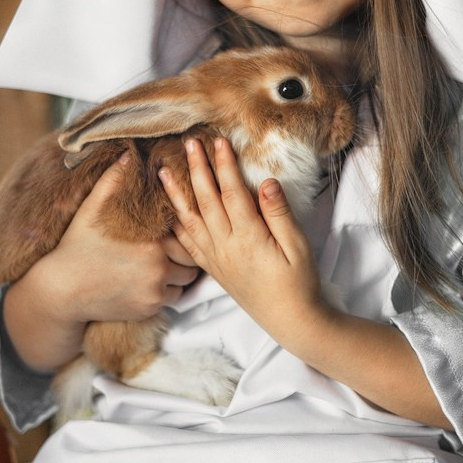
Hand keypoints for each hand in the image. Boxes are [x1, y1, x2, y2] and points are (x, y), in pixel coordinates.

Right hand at [2, 153, 198, 372]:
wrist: (62, 289)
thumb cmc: (77, 244)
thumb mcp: (93, 207)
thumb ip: (114, 179)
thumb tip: (128, 155)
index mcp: (151, 237)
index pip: (188, 230)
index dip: (185, 227)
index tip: (176, 226)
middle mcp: (158, 265)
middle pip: (193, 259)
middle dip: (187, 253)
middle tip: (178, 247)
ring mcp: (154, 290)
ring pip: (185, 281)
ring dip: (179, 274)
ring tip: (166, 264)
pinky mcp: (149, 308)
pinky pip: (172, 299)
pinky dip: (167, 291)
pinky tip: (153, 281)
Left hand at [160, 139, 452, 429]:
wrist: (291, 321)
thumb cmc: (299, 283)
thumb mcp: (297, 246)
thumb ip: (279, 213)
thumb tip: (266, 182)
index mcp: (249, 238)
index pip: (232, 193)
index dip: (224, 165)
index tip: (218, 141)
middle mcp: (226, 247)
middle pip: (206, 200)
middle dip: (196, 169)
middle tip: (188, 143)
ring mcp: (216, 259)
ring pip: (189, 220)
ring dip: (176, 193)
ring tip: (162, 171)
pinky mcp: (213, 269)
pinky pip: (187, 243)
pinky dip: (175, 224)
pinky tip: (169, 212)